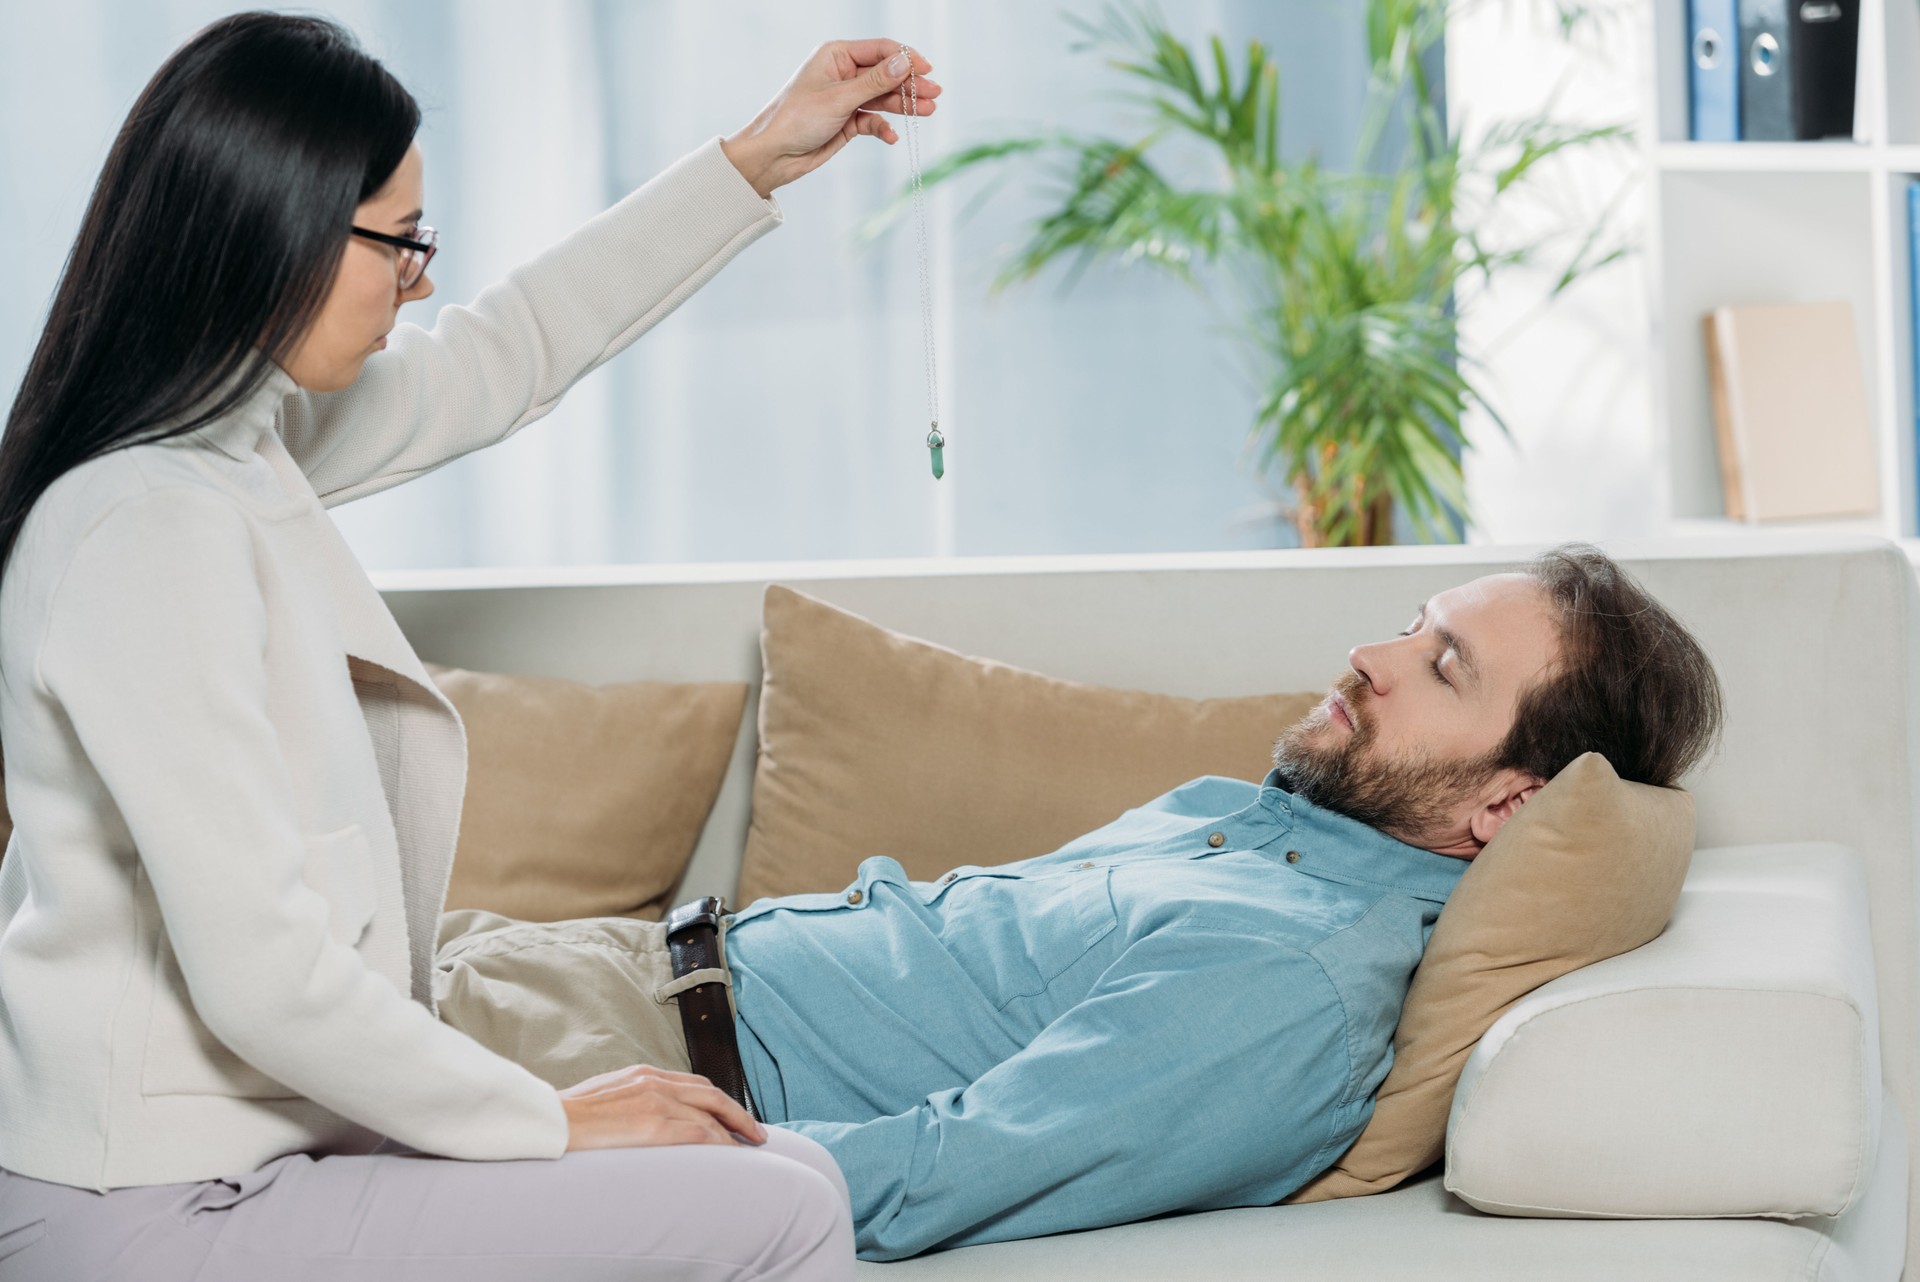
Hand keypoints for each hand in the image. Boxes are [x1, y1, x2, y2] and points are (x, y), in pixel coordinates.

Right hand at [557, 1064, 767, 1150]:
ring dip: (735, 1131)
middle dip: (738, 1113)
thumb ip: (628, 1100)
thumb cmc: (566, 1118)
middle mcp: (654, 1081)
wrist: (548, 1122)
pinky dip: (720, 1143)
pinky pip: (699, 1133)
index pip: (694, 1084)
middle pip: (711, 1094)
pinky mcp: (653, 1124)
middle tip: (756, 1133)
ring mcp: (655, 1101)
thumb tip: (638, 1117)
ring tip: (750, 1148)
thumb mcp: (603, 1097)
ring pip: (710, 1114)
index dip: (718, 1100)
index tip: (733, 1115)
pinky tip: (731, 1155)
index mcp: (642, 1074)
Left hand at [721, 39, 942, 199]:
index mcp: (836, 55)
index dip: (905, 58)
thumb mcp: (840, 98)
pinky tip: (892, 136)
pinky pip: (873, 120)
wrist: (774, 155)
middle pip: (886, 74)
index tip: (927, 70)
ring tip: (928, 111)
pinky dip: (884, 127)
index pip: (880, 50)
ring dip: (904, 105)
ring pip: (883, 97)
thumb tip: (904, 62)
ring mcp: (846, 97)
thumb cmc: (796, 119)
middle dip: (910, 84)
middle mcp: (843, 73)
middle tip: (934, 94)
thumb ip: (875, 81)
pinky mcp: (847, 120)